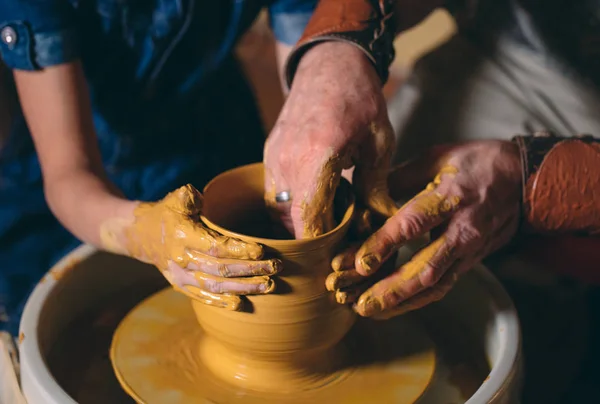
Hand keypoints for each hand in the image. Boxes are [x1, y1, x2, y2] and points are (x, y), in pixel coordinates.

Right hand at [108, 185, 281, 309]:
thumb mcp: (174, 199)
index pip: (216, 247)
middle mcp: (182, 260)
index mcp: (183, 237)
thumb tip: (198, 197)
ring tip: (269, 286)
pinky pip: (204, 298)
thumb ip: (187, 197)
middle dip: (252, 270)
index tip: (262, 250)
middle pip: (222, 270)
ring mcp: (182, 276)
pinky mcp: (182, 287)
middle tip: (276, 268)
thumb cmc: (167, 214)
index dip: (240, 250)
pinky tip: (243, 304)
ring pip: (217, 287)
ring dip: (245, 288)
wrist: (142, 237)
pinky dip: (223, 302)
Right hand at [264, 42, 397, 238]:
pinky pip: (275, 193)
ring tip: (328, 221)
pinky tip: (316, 200)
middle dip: (312, 239)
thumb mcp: (380, 143)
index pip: (308, 220)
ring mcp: (274, 157)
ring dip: (300, 223)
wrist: (329, 64)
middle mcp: (288, 160)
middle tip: (337, 243)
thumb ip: (377, 186)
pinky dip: (292, 205)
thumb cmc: (360, 100)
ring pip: (279, 211)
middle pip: (290, 222)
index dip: (320, 245)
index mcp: (319, 157)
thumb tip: (383, 222)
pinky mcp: (269, 154)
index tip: (336, 257)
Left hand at [328, 140, 521, 318]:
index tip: (357, 263)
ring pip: (434, 285)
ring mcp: (469, 250)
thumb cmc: (480, 163)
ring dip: (400, 301)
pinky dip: (417, 300)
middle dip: (389, 289)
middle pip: (424, 268)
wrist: (527, 181)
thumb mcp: (438, 158)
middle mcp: (462, 230)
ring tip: (369, 310)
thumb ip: (401, 177)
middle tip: (357, 301)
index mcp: (451, 198)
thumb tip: (366, 194)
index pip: (412, 225)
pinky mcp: (471, 261)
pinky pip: (443, 286)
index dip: (383, 246)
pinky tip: (392, 306)